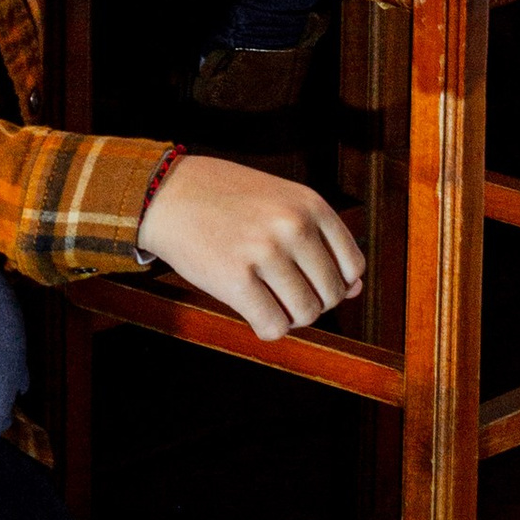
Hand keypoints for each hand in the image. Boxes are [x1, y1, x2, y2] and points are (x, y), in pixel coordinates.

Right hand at [135, 153, 365, 341]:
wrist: (164, 193)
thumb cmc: (224, 197)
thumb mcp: (279, 200)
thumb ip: (319, 239)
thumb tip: (356, 290)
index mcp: (308, 203)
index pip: (353, 266)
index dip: (335, 282)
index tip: (308, 277)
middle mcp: (292, 225)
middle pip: (331, 295)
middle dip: (310, 301)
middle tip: (280, 288)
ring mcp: (264, 252)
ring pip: (305, 314)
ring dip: (288, 315)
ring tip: (265, 296)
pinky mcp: (236, 279)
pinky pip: (273, 327)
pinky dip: (266, 326)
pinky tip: (249, 307)